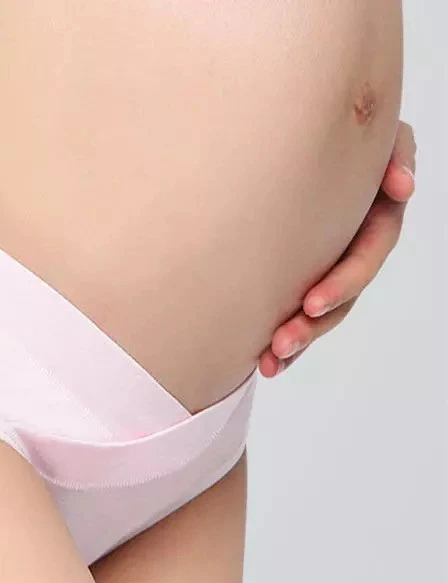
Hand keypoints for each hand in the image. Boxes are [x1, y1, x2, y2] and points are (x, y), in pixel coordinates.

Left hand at [258, 120, 416, 376]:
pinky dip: (287, 341)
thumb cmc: (340, 132)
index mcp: (376, 215)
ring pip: (321, 312)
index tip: (312, 302)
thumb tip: (402, 187)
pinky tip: (266, 364)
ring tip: (270, 361)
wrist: (305, 136)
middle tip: (282, 341)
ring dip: (299, 339)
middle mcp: (356, 246)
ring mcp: (332, 264)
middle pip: (343, 294)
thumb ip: (396, 154)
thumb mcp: (379, 136)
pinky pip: (300, 313)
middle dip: (314, 323)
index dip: (345, 280)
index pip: (368, 252)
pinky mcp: (306, 275)